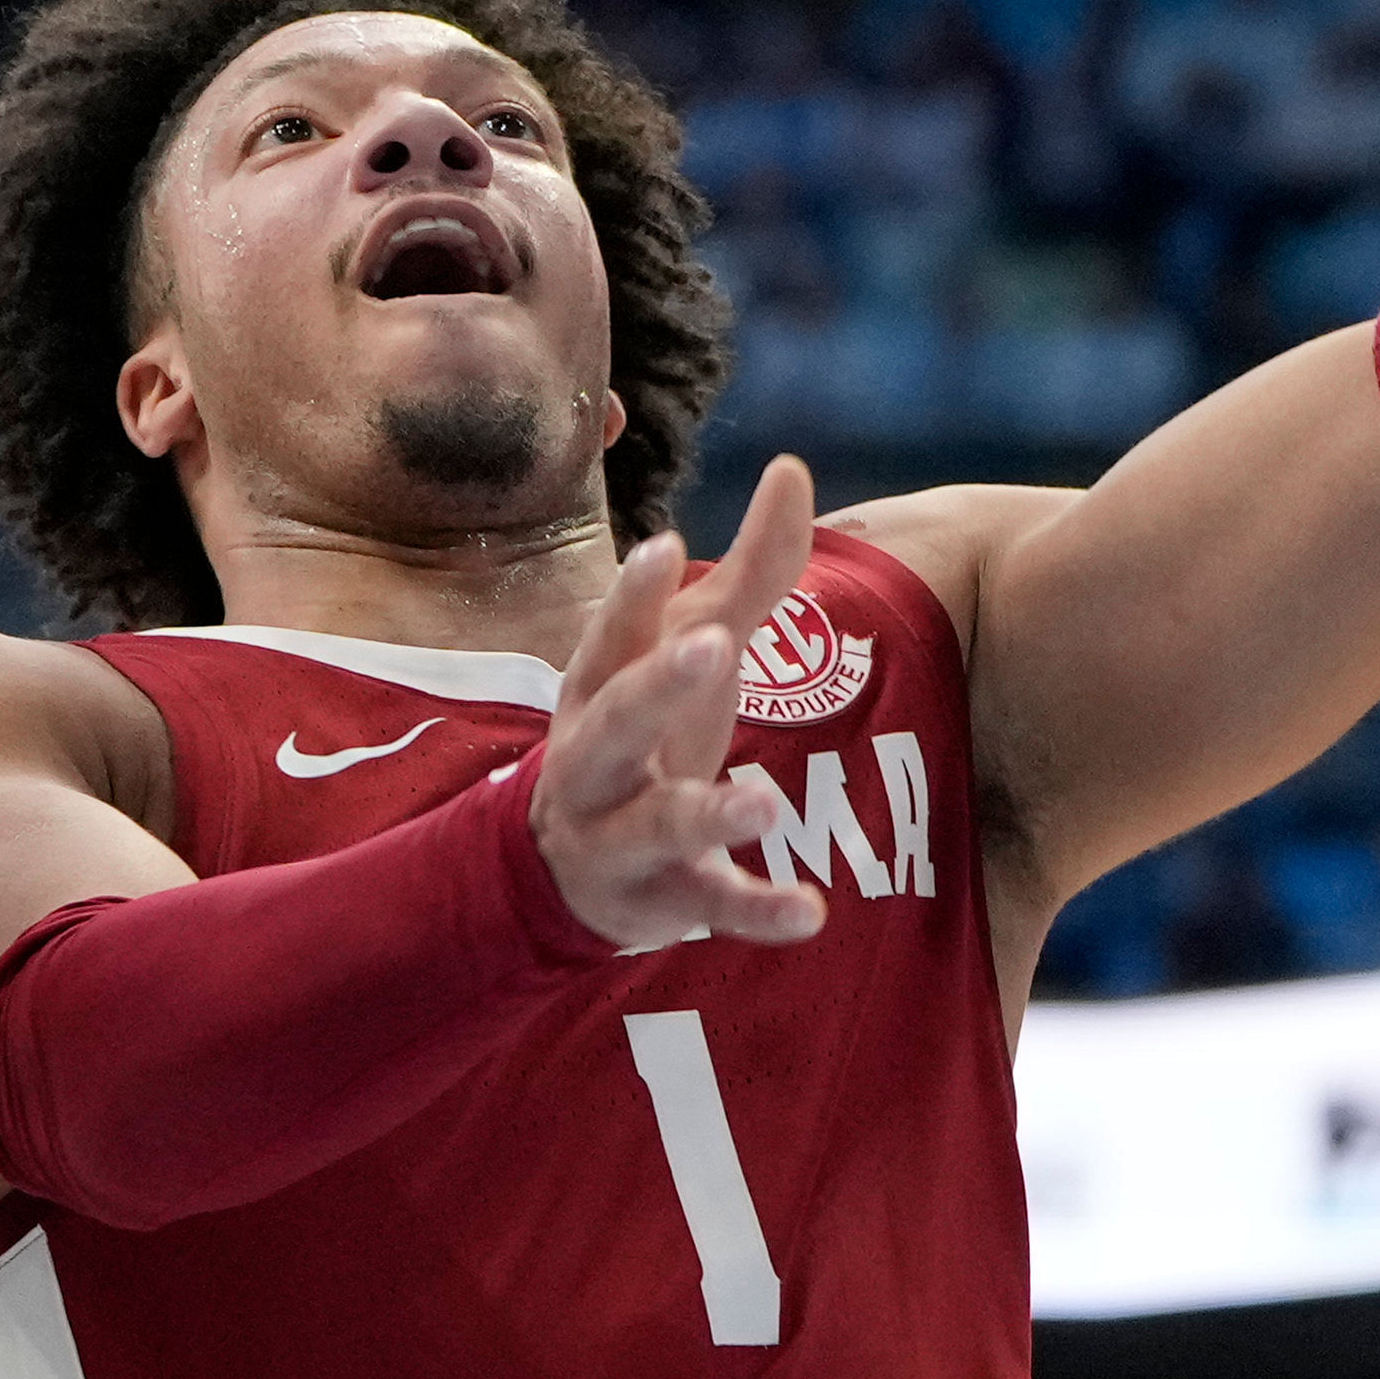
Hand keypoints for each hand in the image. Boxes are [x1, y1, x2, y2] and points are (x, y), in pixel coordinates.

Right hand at [527, 453, 828, 954]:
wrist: (568, 867)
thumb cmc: (646, 729)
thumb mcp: (690, 647)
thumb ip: (751, 568)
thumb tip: (793, 466)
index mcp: (599, 686)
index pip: (609, 635)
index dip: (632, 595)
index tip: (668, 547)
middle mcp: (595, 759)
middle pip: (614, 722)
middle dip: (657, 686)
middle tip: (714, 647)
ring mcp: (619, 834)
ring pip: (654, 823)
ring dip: (704, 811)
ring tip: (762, 801)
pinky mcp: (660, 898)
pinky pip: (707, 904)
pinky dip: (755, 910)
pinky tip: (811, 911)